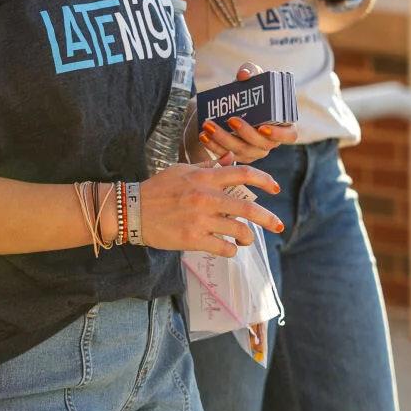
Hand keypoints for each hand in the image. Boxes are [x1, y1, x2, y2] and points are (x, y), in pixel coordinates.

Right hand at [139, 161, 282, 257]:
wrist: (132, 210)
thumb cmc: (158, 188)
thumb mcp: (182, 170)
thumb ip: (209, 167)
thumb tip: (231, 160)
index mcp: (205, 178)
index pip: (243, 174)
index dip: (264, 180)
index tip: (275, 188)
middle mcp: (206, 198)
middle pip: (248, 209)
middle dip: (268, 218)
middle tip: (278, 225)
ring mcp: (200, 220)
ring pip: (238, 231)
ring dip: (247, 237)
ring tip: (246, 238)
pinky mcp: (193, 240)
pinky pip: (223, 248)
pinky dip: (231, 250)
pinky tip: (228, 247)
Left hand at [194, 63, 297, 166]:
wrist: (230, 102)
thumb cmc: (250, 90)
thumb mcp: (252, 77)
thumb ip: (251, 71)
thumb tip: (244, 75)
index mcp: (282, 124)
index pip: (289, 135)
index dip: (279, 135)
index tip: (263, 127)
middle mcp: (270, 141)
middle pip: (261, 145)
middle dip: (245, 133)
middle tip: (231, 119)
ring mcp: (254, 151)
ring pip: (241, 151)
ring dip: (224, 140)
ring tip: (209, 126)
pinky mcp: (237, 155)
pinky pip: (226, 155)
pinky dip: (213, 146)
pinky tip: (203, 135)